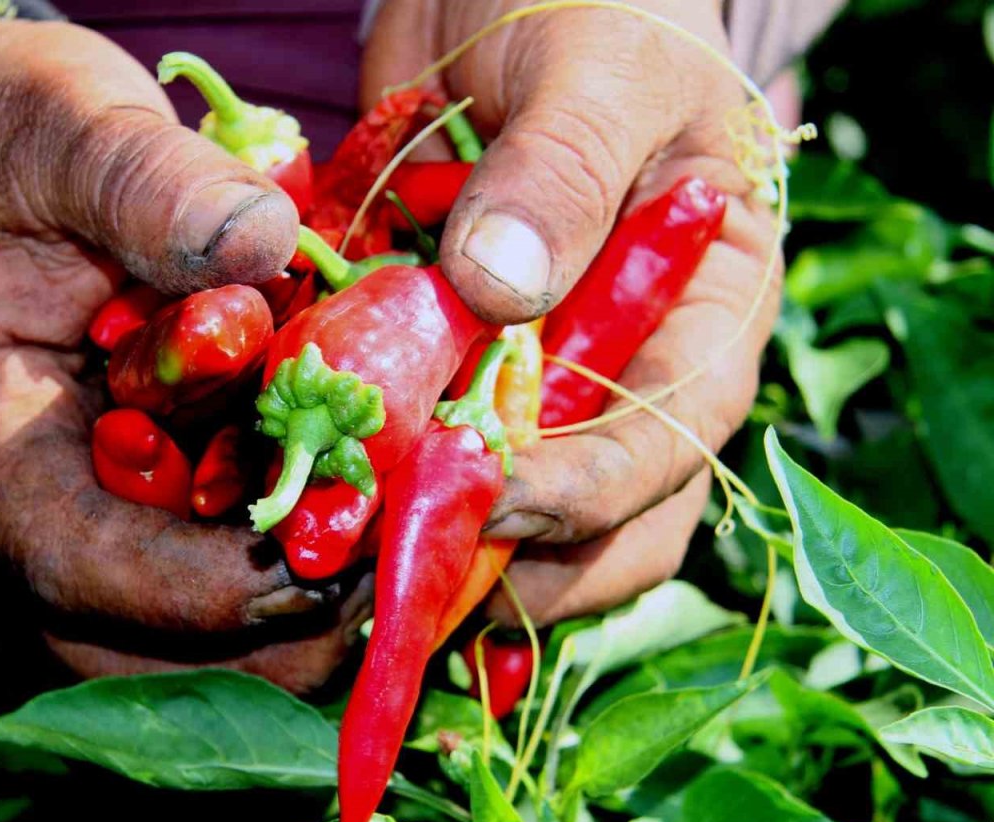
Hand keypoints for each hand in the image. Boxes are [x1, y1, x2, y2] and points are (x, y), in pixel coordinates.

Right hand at [0, 18, 369, 692]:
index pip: (65, 558)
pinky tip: (386, 506)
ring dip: (297, 613)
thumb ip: (146, 182)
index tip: (310, 574)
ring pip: (184, 628)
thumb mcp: (59, 123)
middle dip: (262, 632)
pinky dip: (305, 553)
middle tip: (389, 576)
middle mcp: (34, 491)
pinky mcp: (157, 481)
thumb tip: (261, 244)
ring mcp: (96, 495)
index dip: (187, 592)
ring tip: (405, 548)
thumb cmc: (2, 127)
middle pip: (131, 637)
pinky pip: (226, 560)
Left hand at [362, 0, 782, 622]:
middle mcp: (623, 368)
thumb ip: (566, 170)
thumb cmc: (597, 3)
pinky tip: (309, 488)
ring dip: (424, 538)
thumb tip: (503, 289)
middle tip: (399, 574)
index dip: (579, 493)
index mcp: (702, 315)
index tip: (482, 499)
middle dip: (503, 557)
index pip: (664, 442)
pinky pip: (416, 442)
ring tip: (344, 560)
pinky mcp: (450, 362)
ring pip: (500, 505)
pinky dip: (368, 471)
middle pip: (592, 518)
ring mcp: (532, 376)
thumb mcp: (600, 67)